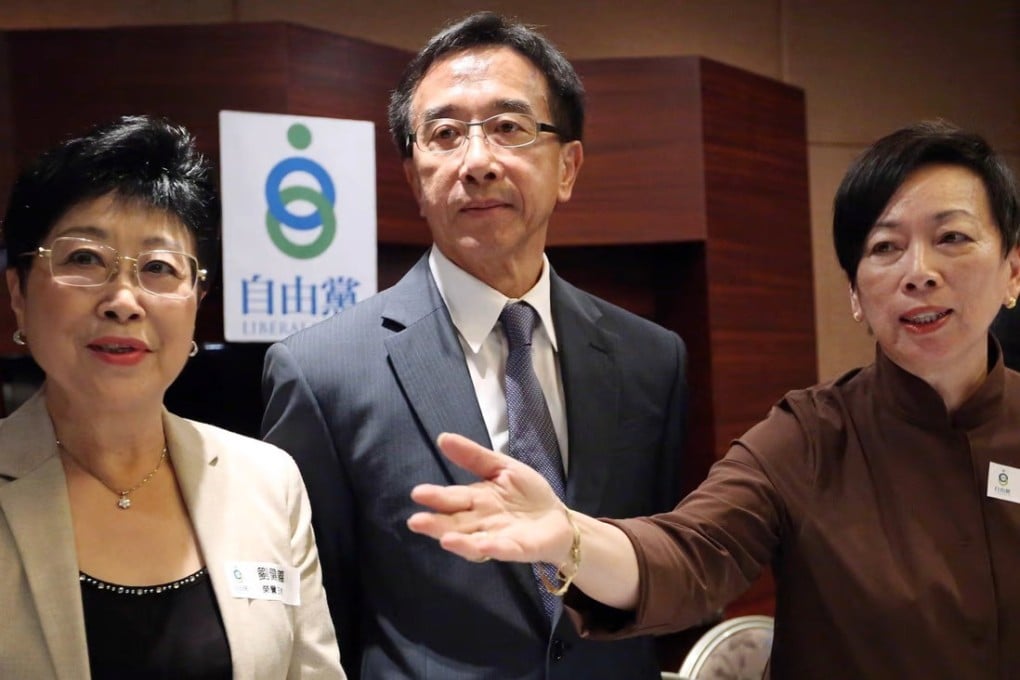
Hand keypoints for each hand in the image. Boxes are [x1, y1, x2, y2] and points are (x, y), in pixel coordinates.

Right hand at [407, 433, 571, 564]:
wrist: (559, 519)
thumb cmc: (528, 494)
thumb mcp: (502, 467)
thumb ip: (474, 456)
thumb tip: (443, 438)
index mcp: (476, 500)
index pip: (452, 498)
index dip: (435, 497)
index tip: (417, 493)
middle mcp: (481, 522)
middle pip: (455, 523)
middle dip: (436, 524)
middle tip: (416, 521)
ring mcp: (498, 537)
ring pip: (473, 542)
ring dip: (459, 542)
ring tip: (444, 539)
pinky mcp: (518, 549)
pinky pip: (504, 550)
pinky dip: (494, 548)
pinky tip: (485, 545)